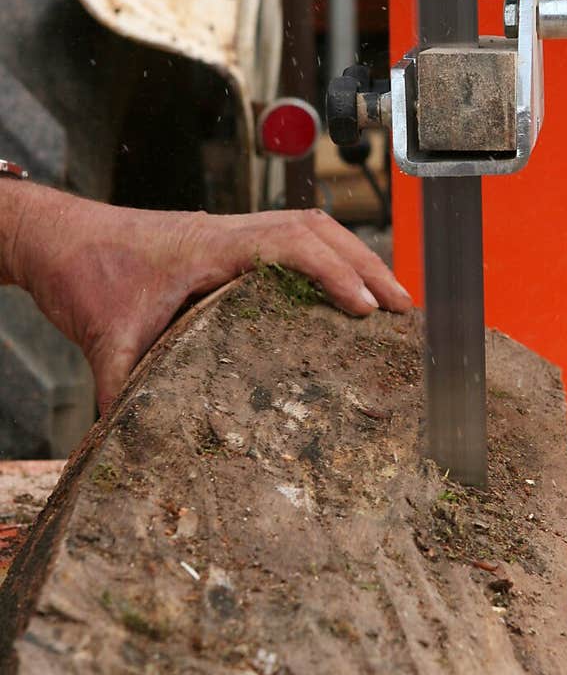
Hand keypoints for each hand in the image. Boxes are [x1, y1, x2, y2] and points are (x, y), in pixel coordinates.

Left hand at [4, 186, 411, 411]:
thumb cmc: (80, 272)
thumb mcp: (103, 338)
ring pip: (309, 227)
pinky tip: (344, 287)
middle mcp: (225, 232)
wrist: (54, 236)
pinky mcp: (226, 241)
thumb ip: (122, 390)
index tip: (365, 307)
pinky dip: (328, 256)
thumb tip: (134, 447)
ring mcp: (228, 233)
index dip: (332, 272)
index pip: (287, 244)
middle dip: (366, 266)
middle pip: (316, 229)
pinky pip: (291, 237)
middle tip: (405, 309)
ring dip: (353, 257)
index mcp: (205, 247)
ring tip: (390, 298)